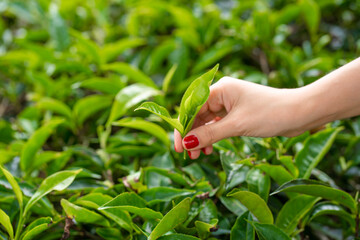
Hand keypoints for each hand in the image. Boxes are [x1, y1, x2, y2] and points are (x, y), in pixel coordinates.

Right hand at [174, 77, 302, 158]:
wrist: (300, 113)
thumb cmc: (270, 113)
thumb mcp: (237, 126)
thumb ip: (210, 134)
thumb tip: (187, 143)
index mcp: (221, 89)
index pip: (192, 107)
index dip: (183, 126)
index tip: (179, 146)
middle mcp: (223, 94)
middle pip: (198, 114)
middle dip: (192, 134)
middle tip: (188, 154)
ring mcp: (230, 103)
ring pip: (207, 120)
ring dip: (202, 137)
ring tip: (199, 155)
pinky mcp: (237, 113)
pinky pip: (218, 124)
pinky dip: (213, 136)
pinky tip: (210, 148)